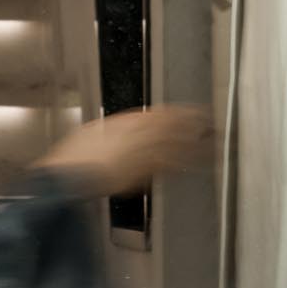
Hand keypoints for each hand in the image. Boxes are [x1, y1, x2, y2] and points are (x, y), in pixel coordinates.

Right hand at [38, 105, 212, 198]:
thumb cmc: (76, 157)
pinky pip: (172, 166)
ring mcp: (143, 152)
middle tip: (214, 125)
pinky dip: (187, 163)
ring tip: (216, 144)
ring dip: (199, 144)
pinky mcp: (144, 172)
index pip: (161, 113)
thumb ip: (117, 129)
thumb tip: (127, 129)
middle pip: (175, 126)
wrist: (70, 175)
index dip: (181, 113)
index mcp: (126, 121)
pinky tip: (198, 165)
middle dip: (196, 125)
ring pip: (179, 144)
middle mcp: (139, 132)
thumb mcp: (94, 132)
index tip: (195, 112)